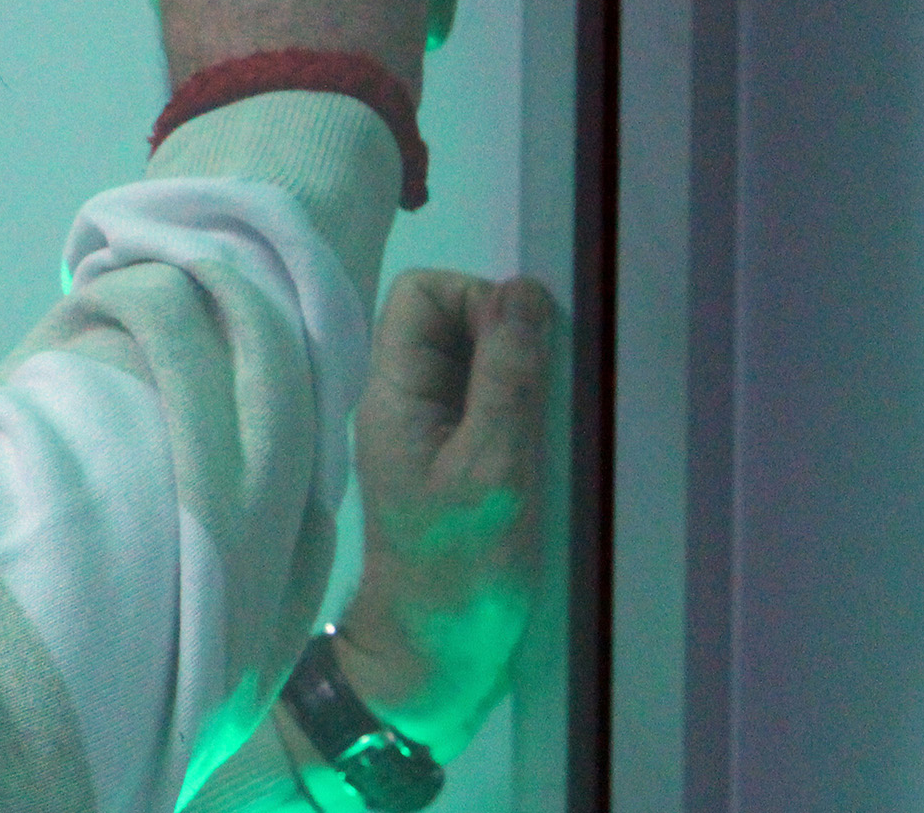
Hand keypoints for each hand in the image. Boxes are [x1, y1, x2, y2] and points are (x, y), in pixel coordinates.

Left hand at [336, 269, 555, 760]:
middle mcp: (401, 401)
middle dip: (504, 334)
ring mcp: (426, 432)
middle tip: (548, 387)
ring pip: (471, 362)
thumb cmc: (461, 568)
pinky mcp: (453, 461)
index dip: (476, 299)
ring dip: (518, 373)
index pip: (419, 295)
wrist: (435, 656)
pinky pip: (484, 403)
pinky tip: (548, 441)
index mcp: (392, 393)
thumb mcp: (495, 468)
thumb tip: (523, 289)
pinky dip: (519, 407)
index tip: (525, 346)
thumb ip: (507, 377)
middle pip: (447, 321)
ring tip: (553, 416)